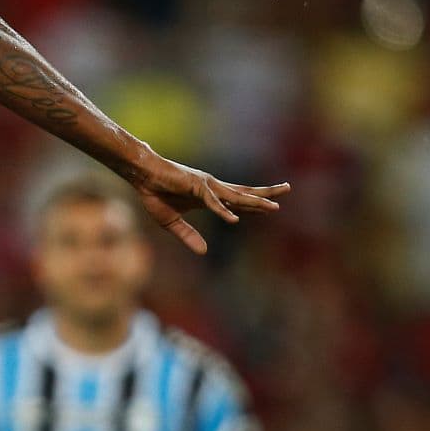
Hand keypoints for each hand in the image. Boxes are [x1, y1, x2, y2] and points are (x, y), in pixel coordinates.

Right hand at [128, 155, 287, 254]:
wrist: (142, 177)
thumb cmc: (155, 194)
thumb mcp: (172, 223)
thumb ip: (188, 236)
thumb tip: (204, 252)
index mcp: (208, 197)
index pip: (236, 201)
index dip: (253, 205)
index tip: (270, 207)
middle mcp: (212, 189)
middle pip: (244, 192)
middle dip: (265, 193)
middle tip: (287, 189)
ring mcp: (206, 187)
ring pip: (235, 196)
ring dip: (254, 202)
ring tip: (273, 206)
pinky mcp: (195, 187)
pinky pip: (212, 202)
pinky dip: (223, 210)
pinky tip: (234, 219)